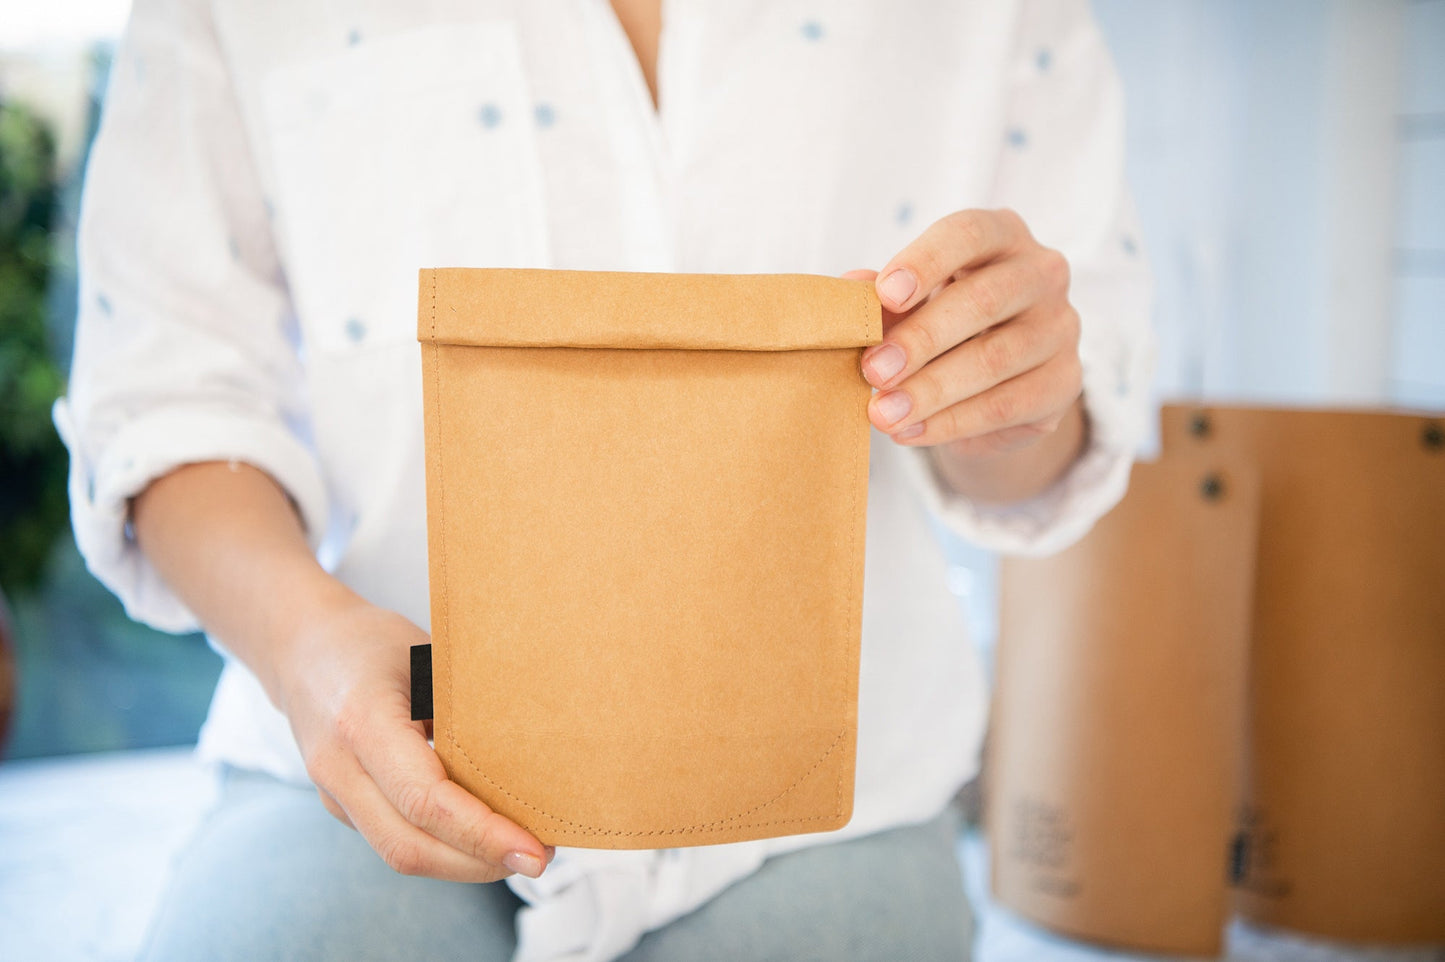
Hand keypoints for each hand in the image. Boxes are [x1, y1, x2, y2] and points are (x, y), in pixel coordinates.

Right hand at [276, 597, 552, 881]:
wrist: (301, 649)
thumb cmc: (371, 643)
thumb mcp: (426, 657)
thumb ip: (466, 708)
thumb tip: (532, 756)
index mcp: (362, 721)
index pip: (426, 799)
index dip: (482, 832)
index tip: (533, 847)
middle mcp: (339, 767)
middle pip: (411, 844)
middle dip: (480, 861)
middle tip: (539, 857)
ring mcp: (334, 793)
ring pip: (400, 853)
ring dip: (464, 864)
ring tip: (519, 851)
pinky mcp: (342, 805)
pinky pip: (394, 840)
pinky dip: (443, 849)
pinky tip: (483, 840)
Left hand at [848, 208, 1083, 456]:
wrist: (991, 385)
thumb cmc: (943, 324)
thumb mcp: (910, 302)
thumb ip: (883, 296)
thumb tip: (848, 290)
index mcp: (1002, 235)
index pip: (969, 233)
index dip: (925, 261)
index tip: (885, 294)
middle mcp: (1042, 273)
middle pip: (982, 301)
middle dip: (920, 339)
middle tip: (872, 371)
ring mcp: (1060, 328)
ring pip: (993, 360)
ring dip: (930, 391)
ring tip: (882, 413)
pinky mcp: (1065, 382)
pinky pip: (1006, 405)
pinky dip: (951, 423)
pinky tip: (910, 431)